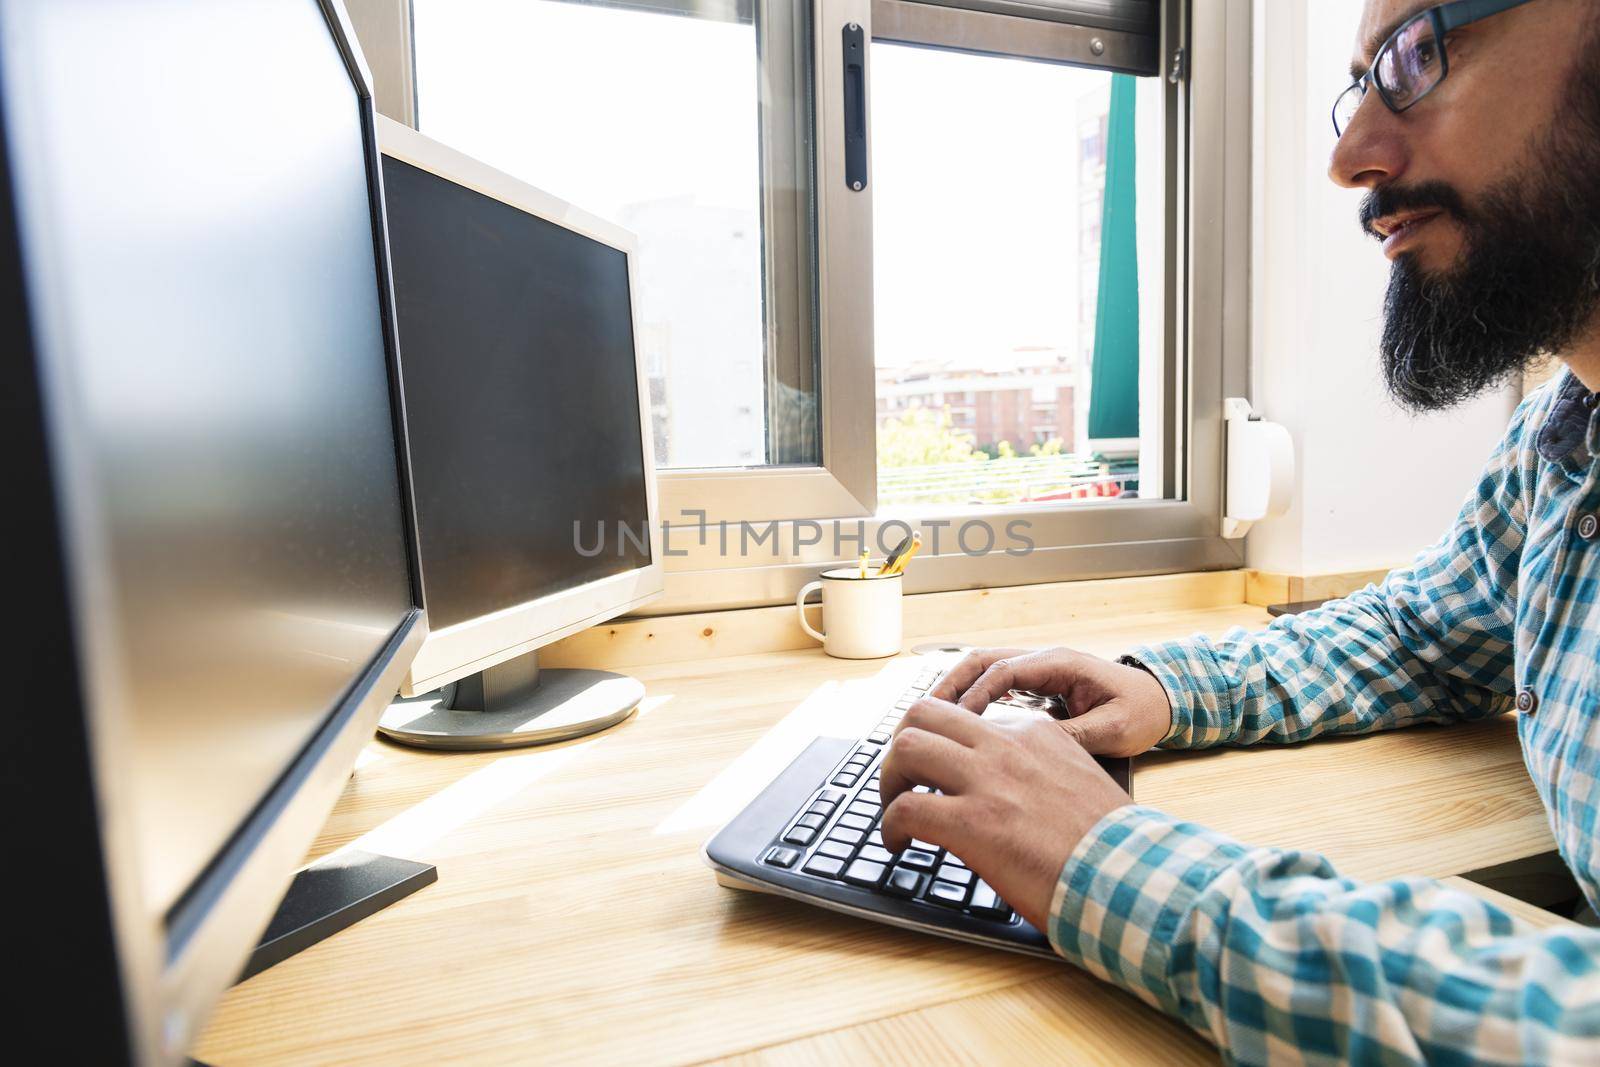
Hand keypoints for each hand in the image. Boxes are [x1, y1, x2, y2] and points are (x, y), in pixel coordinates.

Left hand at [877, 697, 1132, 930]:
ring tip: (894, 809)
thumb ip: (1039, 770)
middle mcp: (1006, 746)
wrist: (1130, 874)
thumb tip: (1011, 790)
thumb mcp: (1077, 779)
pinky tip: (899, 845)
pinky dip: (891, 826)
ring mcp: (988, 781)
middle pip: (925, 712)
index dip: (942, 743)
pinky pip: (906, 808)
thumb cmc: (1111, 843)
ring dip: (890, 779)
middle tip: (901, 780)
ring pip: (907, 746)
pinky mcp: (973, 822)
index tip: (935, 771)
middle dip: (903, 745)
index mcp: (1034, 733)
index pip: (967, 717)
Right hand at [930, 646, 1172, 756]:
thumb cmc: (1142, 712)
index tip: (954, 724)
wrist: (1162, 701)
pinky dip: (970, 701)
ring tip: (928, 722)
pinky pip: (993, 686)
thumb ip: (1074, 737)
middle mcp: (1043, 660)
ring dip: (954, 692)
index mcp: (1060, 664)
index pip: (1003, 671)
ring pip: (982, 671)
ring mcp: (1037, 670)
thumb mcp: (1114, 729)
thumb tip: (1032, 750)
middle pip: (981, 662)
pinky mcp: (1035, 686)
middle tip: (921, 717)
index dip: (974, 696)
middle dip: (949, 686)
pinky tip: (954, 728)